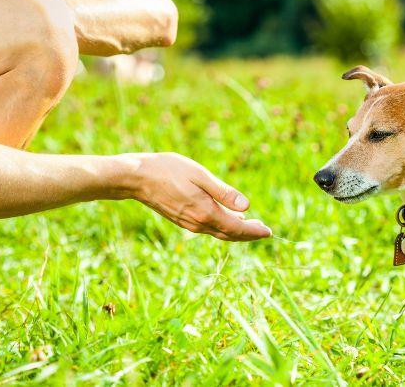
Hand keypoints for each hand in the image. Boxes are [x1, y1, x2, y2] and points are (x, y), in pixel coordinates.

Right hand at [123, 152, 271, 240]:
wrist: (136, 178)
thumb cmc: (168, 170)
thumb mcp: (200, 176)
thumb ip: (224, 192)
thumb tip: (247, 207)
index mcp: (205, 213)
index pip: (237, 228)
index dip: (254, 231)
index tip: (269, 232)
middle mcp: (198, 223)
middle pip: (230, 234)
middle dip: (249, 234)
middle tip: (265, 231)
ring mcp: (189, 223)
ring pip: (219, 232)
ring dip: (237, 231)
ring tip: (252, 226)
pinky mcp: (183, 220)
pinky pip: (209, 228)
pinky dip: (223, 227)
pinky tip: (229, 218)